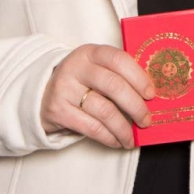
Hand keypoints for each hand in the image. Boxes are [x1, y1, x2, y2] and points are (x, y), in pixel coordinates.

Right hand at [40, 44, 154, 149]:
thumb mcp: (94, 67)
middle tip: (146, 120)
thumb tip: (150, 95)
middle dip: (136, 106)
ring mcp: (65, 89)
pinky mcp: (58, 111)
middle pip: (114, 86)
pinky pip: (91, 128)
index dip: (138, 77)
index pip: (118, 59)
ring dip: (123, 128)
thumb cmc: (80, 80)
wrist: (42, 92)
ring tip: (132, 138)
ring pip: (105, 111)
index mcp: (90, 52)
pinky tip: (117, 141)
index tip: (151, 94)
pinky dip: (109, 137)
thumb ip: (118, 74)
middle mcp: (76, 67)